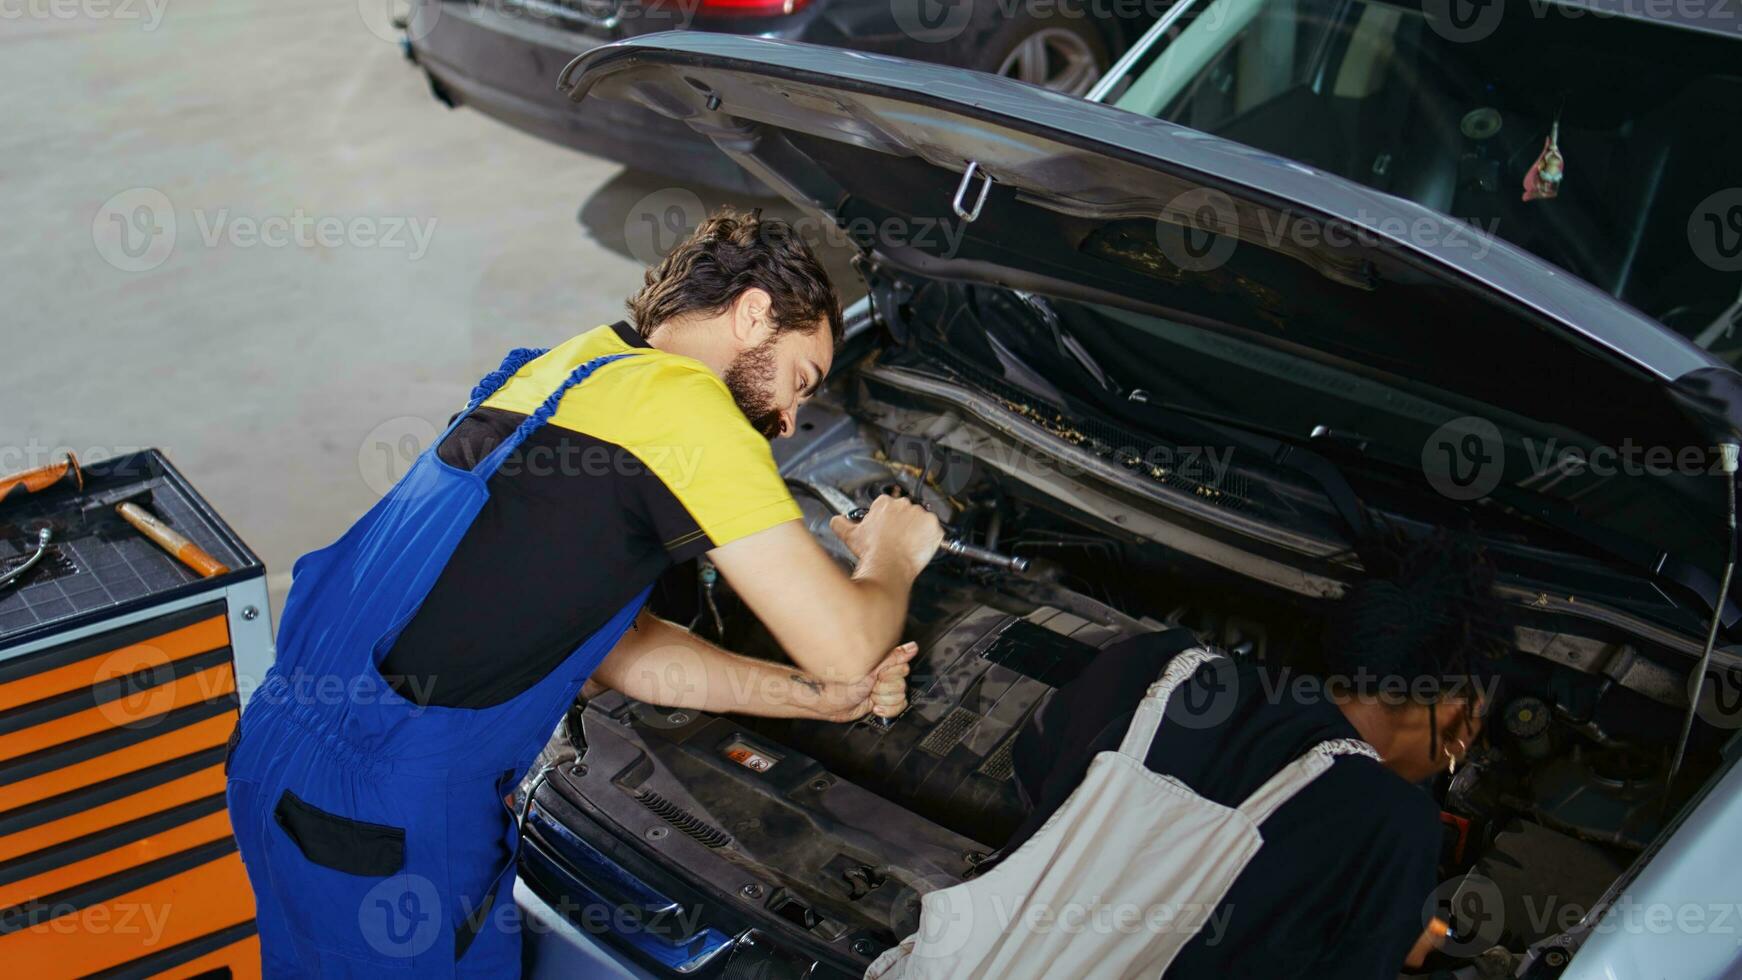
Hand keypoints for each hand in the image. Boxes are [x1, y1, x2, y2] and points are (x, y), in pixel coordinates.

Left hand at [815, 641, 918, 722]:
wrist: (828, 702)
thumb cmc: (841, 681)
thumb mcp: (868, 667)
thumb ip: (893, 657)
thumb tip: (912, 647)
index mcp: (883, 661)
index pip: (904, 669)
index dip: (890, 676)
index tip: (877, 676)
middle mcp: (885, 674)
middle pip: (902, 685)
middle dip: (884, 689)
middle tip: (870, 687)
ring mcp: (885, 689)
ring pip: (900, 697)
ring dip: (882, 699)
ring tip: (869, 695)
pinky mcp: (883, 702)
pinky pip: (898, 707)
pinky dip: (886, 709)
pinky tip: (874, 705)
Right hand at [828, 494, 943, 578]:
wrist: (888, 566)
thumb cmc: (872, 552)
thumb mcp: (850, 536)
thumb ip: (841, 523)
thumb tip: (836, 520)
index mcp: (885, 504)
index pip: (888, 506)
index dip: (887, 519)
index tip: (886, 529)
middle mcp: (904, 505)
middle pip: (905, 512)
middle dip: (903, 524)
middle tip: (897, 539)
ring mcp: (921, 515)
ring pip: (921, 521)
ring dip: (917, 531)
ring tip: (908, 546)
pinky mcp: (934, 528)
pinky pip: (935, 531)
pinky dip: (930, 539)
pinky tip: (920, 548)